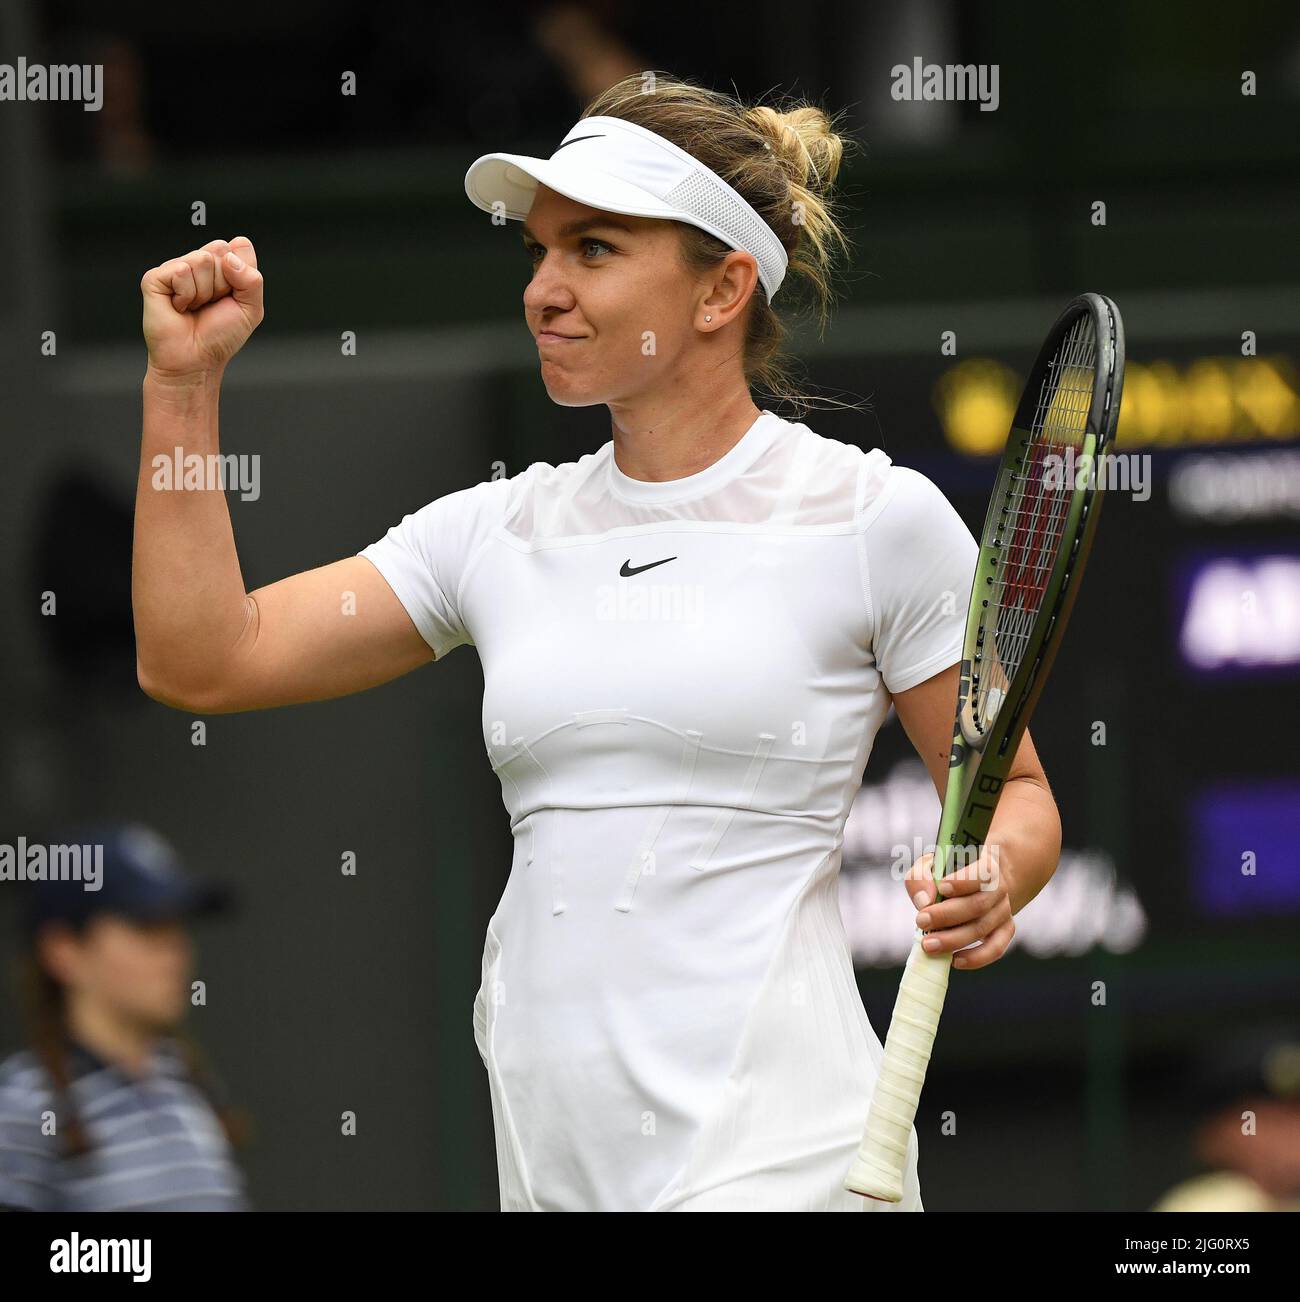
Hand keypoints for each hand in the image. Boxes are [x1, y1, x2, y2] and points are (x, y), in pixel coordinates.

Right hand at [140, 236, 263, 379]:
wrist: (195, 359)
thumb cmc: (220, 336)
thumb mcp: (251, 309)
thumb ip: (253, 279)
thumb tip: (230, 255)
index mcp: (220, 266)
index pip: (238, 248)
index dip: (241, 276)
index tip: (231, 298)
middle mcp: (197, 263)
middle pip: (220, 251)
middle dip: (223, 284)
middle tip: (211, 304)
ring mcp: (176, 269)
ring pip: (201, 260)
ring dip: (204, 292)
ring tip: (194, 307)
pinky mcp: (156, 277)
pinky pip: (181, 271)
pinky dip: (186, 294)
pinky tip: (179, 307)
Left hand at [901, 845, 1015, 969]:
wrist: (975, 884)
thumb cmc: (947, 873)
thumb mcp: (930, 866)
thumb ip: (921, 877)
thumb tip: (924, 901)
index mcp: (985, 865)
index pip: (982, 872)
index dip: (963, 881)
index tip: (941, 887)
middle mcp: (999, 888)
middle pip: (979, 905)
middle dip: (947, 915)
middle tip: (922, 921)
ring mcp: (1003, 911)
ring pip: (982, 928)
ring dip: (953, 939)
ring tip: (928, 945)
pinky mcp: (1004, 931)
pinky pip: (995, 948)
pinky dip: (976, 958)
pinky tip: (954, 961)